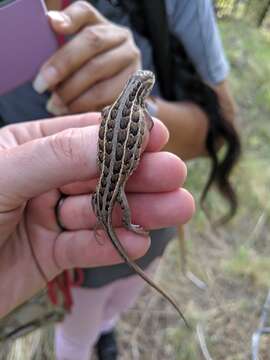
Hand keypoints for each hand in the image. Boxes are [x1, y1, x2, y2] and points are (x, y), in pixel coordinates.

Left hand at [0, 113, 193, 316]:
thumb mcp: (2, 175)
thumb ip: (57, 155)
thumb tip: (113, 141)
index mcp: (27, 146)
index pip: (82, 135)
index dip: (120, 135)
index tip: (158, 135)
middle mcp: (42, 179)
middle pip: (99, 174)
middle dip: (138, 175)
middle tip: (175, 175)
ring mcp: (48, 217)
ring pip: (99, 211)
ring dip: (137, 212)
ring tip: (176, 209)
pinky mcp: (52, 254)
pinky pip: (85, 247)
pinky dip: (111, 246)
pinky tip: (138, 242)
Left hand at [33, 1, 140, 114]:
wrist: (116, 84)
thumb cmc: (88, 65)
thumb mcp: (77, 48)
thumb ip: (65, 37)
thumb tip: (53, 22)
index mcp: (106, 26)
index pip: (87, 15)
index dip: (70, 20)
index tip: (54, 27)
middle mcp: (124, 44)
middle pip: (93, 51)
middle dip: (64, 71)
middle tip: (42, 86)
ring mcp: (133, 69)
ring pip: (102, 85)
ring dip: (75, 98)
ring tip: (55, 105)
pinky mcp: (134, 94)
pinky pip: (108, 104)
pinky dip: (87, 110)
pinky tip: (70, 112)